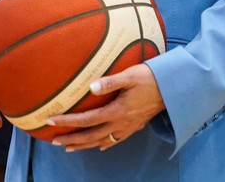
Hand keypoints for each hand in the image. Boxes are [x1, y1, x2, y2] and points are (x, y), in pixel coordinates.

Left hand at [46, 64, 165, 151]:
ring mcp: (128, 128)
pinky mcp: (135, 127)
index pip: (87, 120)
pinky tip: (100, 146)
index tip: (51, 120)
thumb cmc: (151, 78)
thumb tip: (90, 87)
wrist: (173, 89)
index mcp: (117, 111)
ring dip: (84, 145)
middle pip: (91, 136)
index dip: (67, 121)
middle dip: (72, 139)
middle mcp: (121, 123)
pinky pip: (116, 140)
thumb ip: (110, 82)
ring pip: (102, 141)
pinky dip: (104, 144)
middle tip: (54, 141)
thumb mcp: (130, 76)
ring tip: (70, 147)